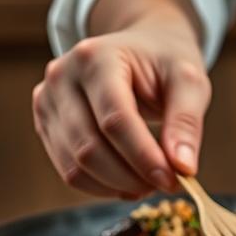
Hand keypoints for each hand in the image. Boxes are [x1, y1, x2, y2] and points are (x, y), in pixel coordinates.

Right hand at [32, 15, 210, 198]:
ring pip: (75, 166)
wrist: (139, 49)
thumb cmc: (165, 64)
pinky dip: (102, 186)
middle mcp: (61, 77)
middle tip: (168, 184)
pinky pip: (69, 171)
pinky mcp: (46, 124)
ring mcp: (47, 101)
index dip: (144, 157)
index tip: (174, 181)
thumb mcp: (189, 81)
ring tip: (152, 183)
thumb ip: (187, 122)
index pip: (114, 119)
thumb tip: (183, 168)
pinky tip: (131, 183)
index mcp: (95, 57)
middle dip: (132, 177)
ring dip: (118, 186)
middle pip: (89, 147)